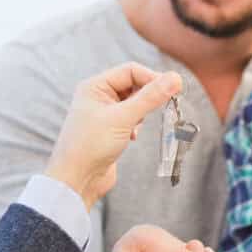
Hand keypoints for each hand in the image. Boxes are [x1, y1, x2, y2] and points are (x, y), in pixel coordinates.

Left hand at [45, 63, 181, 208]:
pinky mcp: (111, 130)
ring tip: (135, 128)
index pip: (131, 71)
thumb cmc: (90, 146)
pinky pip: (132, 119)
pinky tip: (131, 137)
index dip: (153, 78)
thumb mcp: (123, 118)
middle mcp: (98, 96)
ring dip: (142, 114)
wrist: (76, 181)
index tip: (174, 89)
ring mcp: (104, 113)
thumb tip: (175, 79)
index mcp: (95, 86)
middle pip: (134, 85)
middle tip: (165, 106)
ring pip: (135, 103)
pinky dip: (137, 125)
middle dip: (148, 97)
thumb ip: (150, 97)